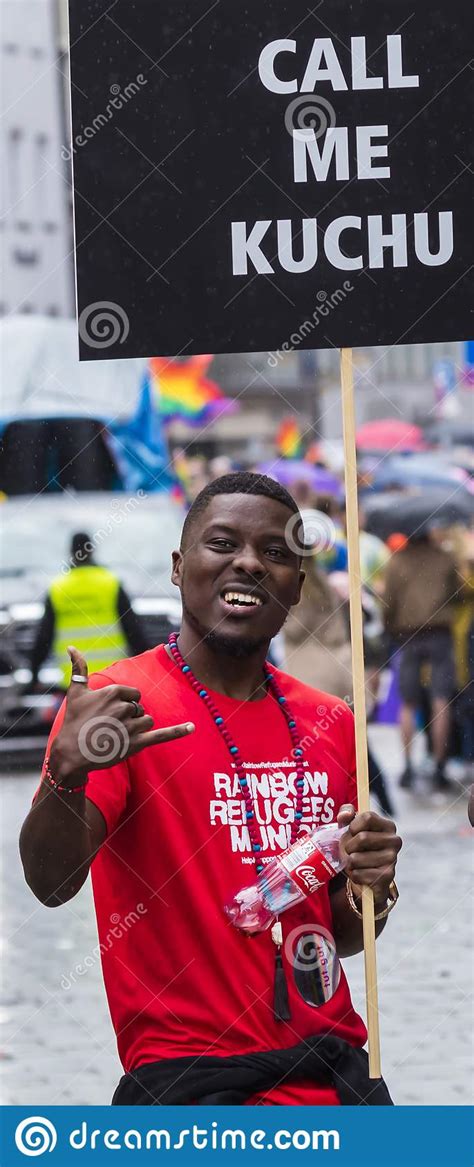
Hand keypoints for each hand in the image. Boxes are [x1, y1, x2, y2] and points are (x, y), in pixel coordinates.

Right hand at [49, 646, 193, 784]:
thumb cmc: (74, 721)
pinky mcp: (136, 744)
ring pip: (146, 721)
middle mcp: (124, 708)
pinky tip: (192, 728)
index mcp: (113, 692)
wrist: (71, 753)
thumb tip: (71, 647)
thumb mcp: (76, 692)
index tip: (109, 713)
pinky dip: (178, 731)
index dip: (124, 703)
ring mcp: (131, 727)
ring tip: (117, 736)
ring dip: (136, 728)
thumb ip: (79, 668)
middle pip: (139, 708)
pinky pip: (162, 735)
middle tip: (109, 727)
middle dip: (129, 716)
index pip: (133, 693)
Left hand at [337, 804, 401, 905]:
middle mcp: (394, 841)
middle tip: (351, 851)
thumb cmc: (358, 848)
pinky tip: (360, 873)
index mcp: (388, 826)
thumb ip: (346, 813)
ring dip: (349, 862)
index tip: (352, 832)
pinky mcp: (387, 876)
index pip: (368, 817)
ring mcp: (392, 859)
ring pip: (356, 858)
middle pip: (362, 838)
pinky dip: (354, 875)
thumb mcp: (351, 827)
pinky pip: (358, 874)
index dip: (354, 825)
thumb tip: (345, 814)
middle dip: (349, 846)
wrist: (366, 876)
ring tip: (355, 863)